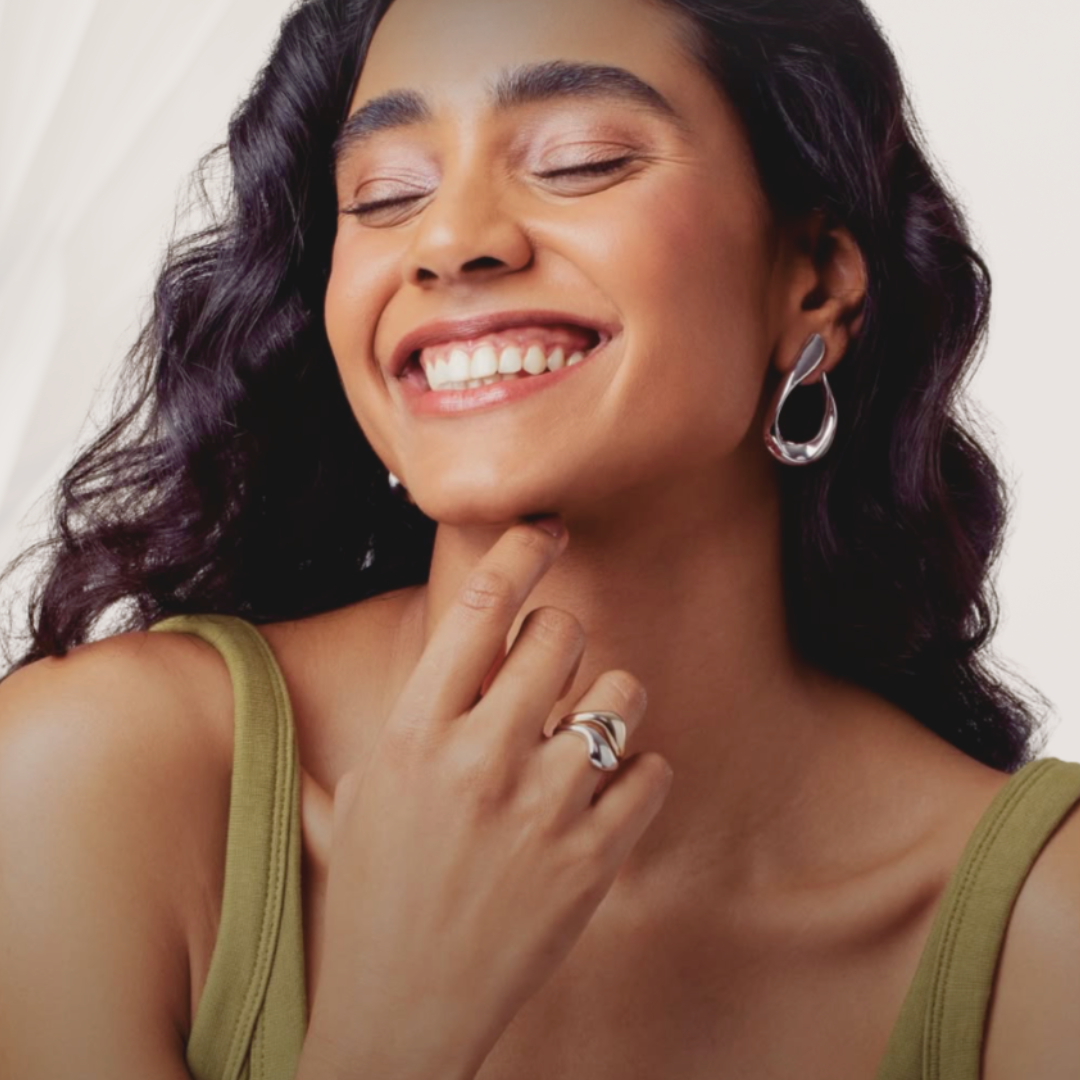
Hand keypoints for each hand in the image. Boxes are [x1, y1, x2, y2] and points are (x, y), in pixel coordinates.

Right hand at [301, 519, 673, 1079]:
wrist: (400, 1013)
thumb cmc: (375, 895)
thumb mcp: (364, 792)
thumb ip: (410, 719)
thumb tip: (450, 660)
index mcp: (414, 733)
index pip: (481, 607)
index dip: (522, 550)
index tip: (547, 527)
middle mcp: (481, 758)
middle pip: (561, 634)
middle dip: (563, 636)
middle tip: (554, 665)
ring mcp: (543, 809)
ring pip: (621, 695)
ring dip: (611, 701)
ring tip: (587, 731)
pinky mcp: (594, 859)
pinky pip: (652, 772)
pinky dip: (638, 773)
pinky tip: (607, 795)